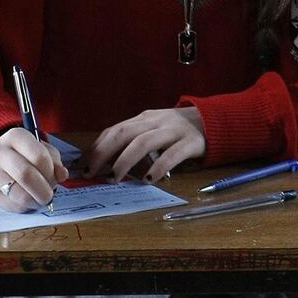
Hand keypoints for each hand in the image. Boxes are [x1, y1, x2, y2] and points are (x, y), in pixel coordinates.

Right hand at [0, 128, 68, 212]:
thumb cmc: (25, 155)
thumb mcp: (43, 150)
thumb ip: (55, 162)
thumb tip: (62, 175)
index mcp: (16, 136)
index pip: (39, 157)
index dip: (50, 172)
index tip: (54, 178)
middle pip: (27, 175)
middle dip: (44, 190)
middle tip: (49, 195)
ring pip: (20, 195)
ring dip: (35, 201)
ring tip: (39, 198)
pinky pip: (13, 205)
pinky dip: (25, 207)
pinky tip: (26, 199)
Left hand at [82, 107, 204, 182]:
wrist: (213, 121)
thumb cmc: (177, 131)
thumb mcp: (154, 129)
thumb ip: (135, 141)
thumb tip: (105, 162)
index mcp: (144, 118)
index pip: (115, 130)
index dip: (97, 146)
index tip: (83, 164)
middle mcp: (156, 121)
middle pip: (124, 133)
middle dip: (104, 152)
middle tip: (92, 172)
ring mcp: (174, 130)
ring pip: (144, 142)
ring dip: (125, 161)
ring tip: (115, 178)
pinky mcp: (191, 142)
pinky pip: (172, 155)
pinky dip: (158, 167)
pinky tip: (148, 179)